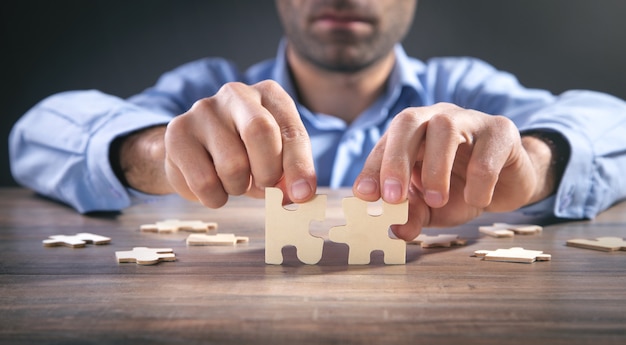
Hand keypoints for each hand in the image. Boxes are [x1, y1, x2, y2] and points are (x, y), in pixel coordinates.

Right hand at [163, 80, 316, 207]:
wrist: (197, 150)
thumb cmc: (246, 153)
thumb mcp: (276, 158)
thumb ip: (290, 173)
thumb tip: (300, 194)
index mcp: (269, 95)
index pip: (291, 130)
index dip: (299, 166)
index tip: (302, 194)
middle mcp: (236, 93)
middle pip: (259, 132)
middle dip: (267, 172)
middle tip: (264, 188)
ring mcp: (203, 110)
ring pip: (232, 164)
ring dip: (239, 188)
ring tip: (235, 182)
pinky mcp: (177, 132)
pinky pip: (204, 182)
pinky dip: (215, 197)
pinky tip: (214, 186)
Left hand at [352, 103, 555, 239]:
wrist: (509, 183)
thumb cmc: (462, 188)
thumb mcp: (432, 207)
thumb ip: (412, 214)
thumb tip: (395, 231)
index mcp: (413, 133)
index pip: (386, 143)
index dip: (373, 168)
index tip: (364, 196)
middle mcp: (437, 117)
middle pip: (408, 121)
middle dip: (395, 160)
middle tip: (392, 198)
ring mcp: (470, 119)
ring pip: (445, 127)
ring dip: (435, 169)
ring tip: (435, 200)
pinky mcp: (502, 131)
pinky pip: (485, 155)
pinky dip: (478, 185)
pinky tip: (478, 200)